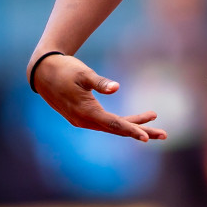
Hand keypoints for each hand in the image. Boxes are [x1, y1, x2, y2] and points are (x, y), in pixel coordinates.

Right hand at [31, 53, 167, 142]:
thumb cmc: (63, 69)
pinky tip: (134, 120)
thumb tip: (116, 87)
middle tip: (164, 134)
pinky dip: (121, 122)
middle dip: (141, 131)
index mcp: (86, 112)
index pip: (114, 124)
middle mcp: (85, 120)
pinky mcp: (82, 116)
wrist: (42, 72)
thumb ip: (100, 82)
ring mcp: (83, 120)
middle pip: (117, 129)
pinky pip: (106, 123)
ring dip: (133, 126)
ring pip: (112, 127)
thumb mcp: (82, 73)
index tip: (146, 137)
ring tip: (154, 122)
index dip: (131, 129)